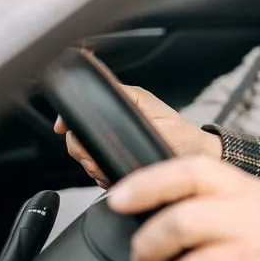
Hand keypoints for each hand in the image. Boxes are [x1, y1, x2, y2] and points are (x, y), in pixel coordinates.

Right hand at [53, 85, 221, 186]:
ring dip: (93, 166)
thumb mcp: (148, 108)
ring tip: (109, 169)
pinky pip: (99, 171)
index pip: (81, 110)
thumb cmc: (180, 134)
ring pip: (86, 157)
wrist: (195, 162)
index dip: (69, 120)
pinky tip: (115, 176)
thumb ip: (121, 96)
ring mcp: (118, 145)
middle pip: (78, 138)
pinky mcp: (121, 163)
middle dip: (83, 152)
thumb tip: (97, 84)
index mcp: (122, 106)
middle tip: (95, 160)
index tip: (64, 129)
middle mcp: (117, 124)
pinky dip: (103, 176)